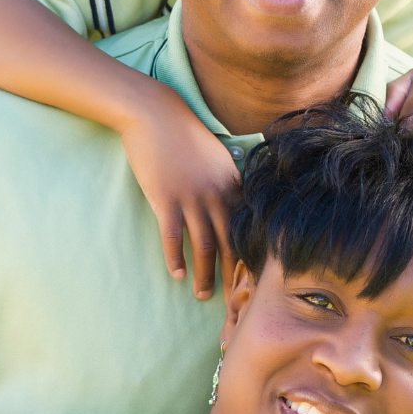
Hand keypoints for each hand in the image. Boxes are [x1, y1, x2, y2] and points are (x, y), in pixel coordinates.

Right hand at [119, 96, 238, 300]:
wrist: (155, 114)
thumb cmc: (185, 135)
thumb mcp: (217, 157)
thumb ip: (228, 181)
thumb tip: (234, 203)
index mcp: (233, 185)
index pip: (248, 228)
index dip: (253, 255)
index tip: (257, 278)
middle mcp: (218, 194)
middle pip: (231, 243)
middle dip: (234, 274)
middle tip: (236, 299)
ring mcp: (192, 198)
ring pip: (204, 245)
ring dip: (204, 273)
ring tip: (204, 295)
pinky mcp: (166, 199)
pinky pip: (174, 236)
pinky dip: (175, 257)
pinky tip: (176, 274)